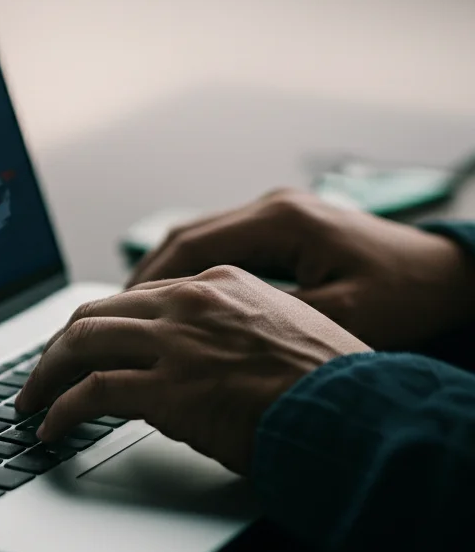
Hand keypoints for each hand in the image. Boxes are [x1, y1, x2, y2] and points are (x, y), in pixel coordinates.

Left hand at [14, 266, 368, 474]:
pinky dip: (61, 411)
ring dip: (45, 375)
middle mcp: (191, 303)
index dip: (99, 324)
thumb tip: (202, 357)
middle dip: (58, 345)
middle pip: (96, 313)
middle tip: (40, 373)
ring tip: (30, 402)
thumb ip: (233, 332)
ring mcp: (176, 343)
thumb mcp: (283, 332)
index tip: (81, 346)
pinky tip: (50, 429)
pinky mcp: (167, 388)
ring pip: (81, 344)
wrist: (355, 412)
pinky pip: (91, 393)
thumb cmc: (332, 383)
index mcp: (219, 284)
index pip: (136, 296)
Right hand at [130, 190, 474, 349]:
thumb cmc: (405, 297)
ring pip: (195, 241)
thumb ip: (272, 323)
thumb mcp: (341, 318)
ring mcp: (275, 215)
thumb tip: (210, 342)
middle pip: (183, 238)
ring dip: (161, 277)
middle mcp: (272, 208)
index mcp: (282, 221)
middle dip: (142, 280)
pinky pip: (217, 248)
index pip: (191, 246)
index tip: (119, 316)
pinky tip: (173, 303)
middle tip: (109, 318)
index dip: (148, 284)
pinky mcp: (281, 230)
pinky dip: (188, 275)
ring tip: (130, 314)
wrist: (447, 276)